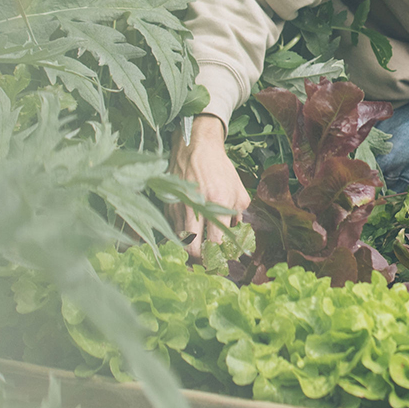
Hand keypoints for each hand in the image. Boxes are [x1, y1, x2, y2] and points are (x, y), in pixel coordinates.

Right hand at [167, 114, 250, 256]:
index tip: (222, 258)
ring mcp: (179, 205)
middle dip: (201, 260)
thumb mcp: (238, 191)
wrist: (196, 146)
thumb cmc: (220, 169)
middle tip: (208, 261)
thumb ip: (239, 217)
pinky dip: (181, 234)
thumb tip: (236, 237)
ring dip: (190, 248)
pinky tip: (190, 231)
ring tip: (199, 248)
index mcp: (217, 203)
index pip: (215, 243)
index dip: (218, 256)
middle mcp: (196, 207)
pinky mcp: (169, 203)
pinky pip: (173, 228)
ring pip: (180, 241)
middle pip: (193, 249)